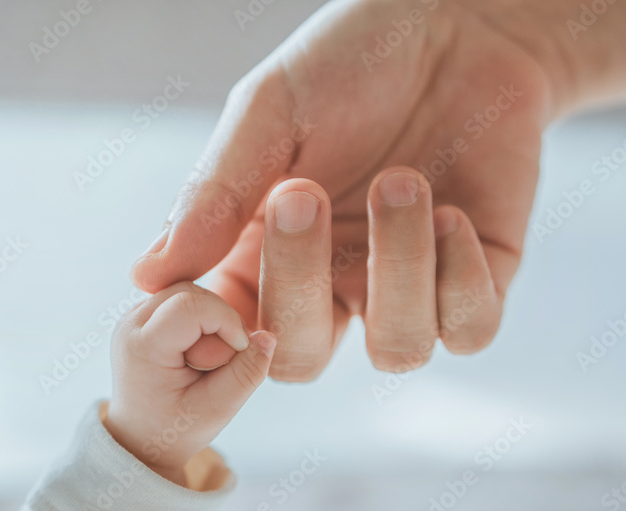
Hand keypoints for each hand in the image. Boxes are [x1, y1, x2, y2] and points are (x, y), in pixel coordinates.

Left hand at [103, 282, 276, 485]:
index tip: (239, 352)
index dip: (227, 322)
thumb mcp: (217, 409)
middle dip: (219, 321)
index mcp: (142, 347)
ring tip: (207, 359)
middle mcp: (131, 324)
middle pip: (191, 293)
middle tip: (218, 362)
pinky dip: (200, 320)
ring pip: (188, 292)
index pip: (192, 306)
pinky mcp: (144, 315)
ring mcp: (134, 316)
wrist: (140, 437)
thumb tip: (268, 337)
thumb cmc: (175, 429)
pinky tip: (199, 350)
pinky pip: (182, 299)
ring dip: (210, 320)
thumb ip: (246, 374)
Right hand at [131, 0, 558, 379]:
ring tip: (401, 178)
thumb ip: (214, 196)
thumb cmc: (349, 61)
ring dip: (398, 268)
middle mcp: (331, 282)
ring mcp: (403, 284)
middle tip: (303, 192)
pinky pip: (468, 330)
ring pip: (396, 352)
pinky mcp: (478, 275)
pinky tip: (451, 211)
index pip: (229, 331)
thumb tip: (147, 276)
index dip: (218, 330)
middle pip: (301, 361)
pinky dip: (458, 279)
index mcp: (265, 254)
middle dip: (299, 284)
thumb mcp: (268, 114)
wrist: (457, 19)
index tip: (215, 274)